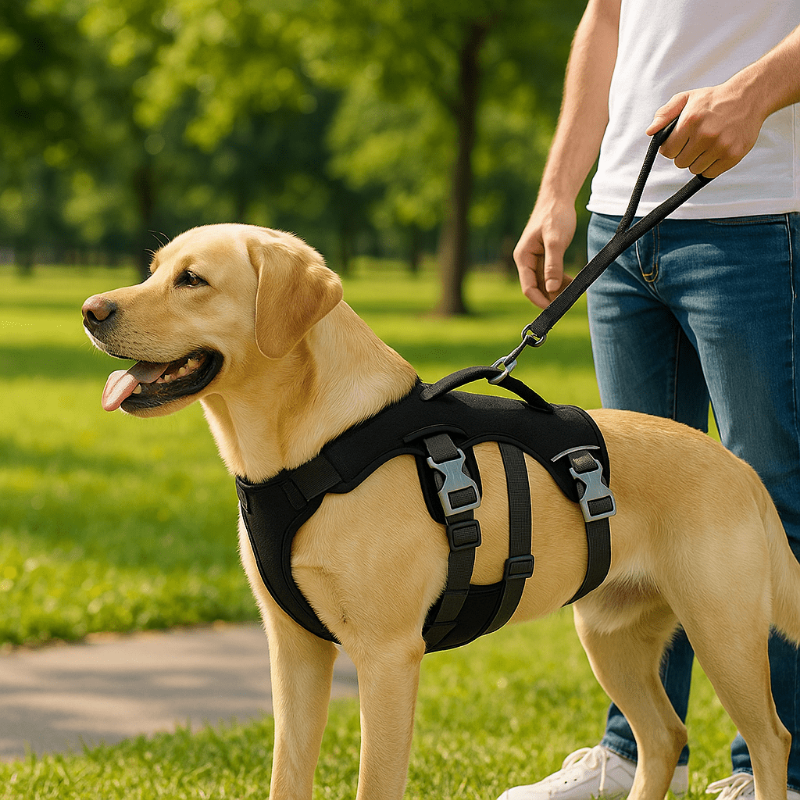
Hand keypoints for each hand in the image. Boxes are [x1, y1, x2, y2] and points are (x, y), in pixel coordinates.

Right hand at [514, 200, 575, 308]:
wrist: (558, 198)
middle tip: (569, 302)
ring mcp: (535, 260)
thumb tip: (552, 288)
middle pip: (536, 288)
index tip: (556, 308)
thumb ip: (553, 265)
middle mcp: (526, 261)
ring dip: (557, 290)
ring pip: (544, 283)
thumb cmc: (554, 215)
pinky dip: (561, 281)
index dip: (540, 300)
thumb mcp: (555, 240)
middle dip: (551, 297)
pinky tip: (573, 282)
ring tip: (574, 291)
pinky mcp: (544, 258)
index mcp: (523, 257)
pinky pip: (550, 276)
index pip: (528, 287)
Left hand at [646, 80, 766, 177]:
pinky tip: (716, 151)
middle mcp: (705, 134)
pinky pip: (710, 173)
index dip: (671, 147)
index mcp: (690, 121)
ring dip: (697, 160)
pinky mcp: (733, 155)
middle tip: (695, 142)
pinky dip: (710, 166)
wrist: (749, 97)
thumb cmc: (713, 100)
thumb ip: (665, 114)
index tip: (679, 141)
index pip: (667, 151)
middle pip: (680, 163)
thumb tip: (650, 131)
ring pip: (694, 169)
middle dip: (684, 154)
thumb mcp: (687, 98)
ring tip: (707, 145)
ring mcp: (721, 146)